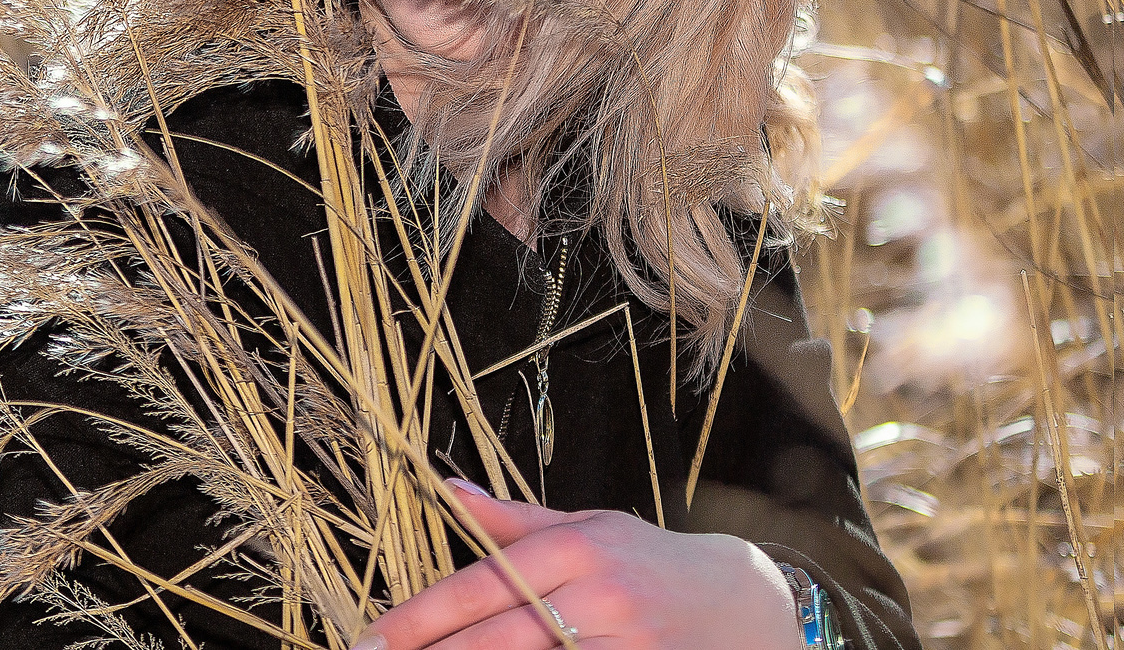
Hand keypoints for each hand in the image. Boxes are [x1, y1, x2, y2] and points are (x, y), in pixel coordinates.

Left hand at [351, 480, 801, 649]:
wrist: (747, 603)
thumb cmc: (649, 561)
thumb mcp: (586, 526)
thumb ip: (512, 522)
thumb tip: (447, 489)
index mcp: (575, 549)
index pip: (479, 586)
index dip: (420, 617)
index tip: (375, 638)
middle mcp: (599, 596)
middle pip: (498, 638)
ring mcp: (627, 645)